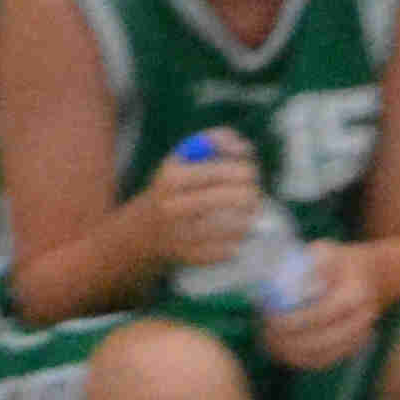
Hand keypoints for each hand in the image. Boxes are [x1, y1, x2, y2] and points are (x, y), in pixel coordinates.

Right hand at [147, 132, 267, 271]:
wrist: (146, 230)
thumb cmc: (176, 186)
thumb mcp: (185, 156)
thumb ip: (216, 141)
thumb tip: (244, 147)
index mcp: (173, 178)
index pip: (230, 172)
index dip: (248, 170)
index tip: (249, 174)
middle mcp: (174, 207)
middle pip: (242, 198)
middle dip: (252, 194)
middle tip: (251, 194)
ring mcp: (181, 235)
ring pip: (241, 226)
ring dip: (248, 218)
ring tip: (243, 214)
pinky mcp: (191, 257)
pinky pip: (232, 249)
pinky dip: (236, 241)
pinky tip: (230, 235)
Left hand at [254, 248, 384, 371]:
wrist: (373, 277)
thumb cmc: (341, 262)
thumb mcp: (326, 251)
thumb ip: (306, 267)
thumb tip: (282, 285)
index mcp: (356, 294)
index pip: (321, 314)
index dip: (292, 320)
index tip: (268, 317)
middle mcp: (362, 320)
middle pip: (320, 340)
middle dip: (287, 340)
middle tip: (262, 331)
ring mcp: (359, 337)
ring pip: (320, 356)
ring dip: (290, 352)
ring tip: (266, 341)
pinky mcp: (351, 348)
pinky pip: (322, 362)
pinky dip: (298, 359)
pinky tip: (280, 350)